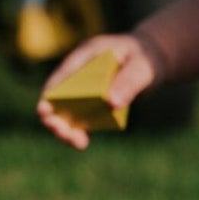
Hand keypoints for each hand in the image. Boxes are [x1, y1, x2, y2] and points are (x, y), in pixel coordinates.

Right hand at [35, 31, 165, 148]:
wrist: (154, 60)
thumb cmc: (146, 58)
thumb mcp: (142, 67)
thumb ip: (128, 82)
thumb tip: (111, 102)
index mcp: (86, 56)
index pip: (63, 75)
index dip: (50, 93)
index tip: (44, 110)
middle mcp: (79, 73)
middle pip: (59, 96)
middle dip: (55, 116)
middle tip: (61, 132)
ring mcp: (85, 88)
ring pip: (67, 110)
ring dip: (66, 128)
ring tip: (77, 142)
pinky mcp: (94, 102)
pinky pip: (82, 118)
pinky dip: (79, 131)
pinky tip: (82, 143)